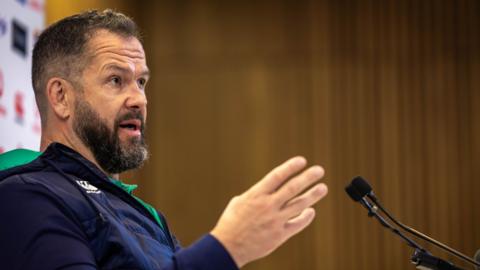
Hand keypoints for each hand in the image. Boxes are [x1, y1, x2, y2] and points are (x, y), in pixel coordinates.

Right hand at [210, 156, 327, 267]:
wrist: (228, 247)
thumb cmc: (231, 223)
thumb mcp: (238, 202)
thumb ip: (255, 194)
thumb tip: (267, 189)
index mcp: (256, 195)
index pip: (277, 176)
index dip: (290, 167)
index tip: (302, 161)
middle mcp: (267, 206)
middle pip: (292, 188)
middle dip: (307, 178)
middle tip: (319, 170)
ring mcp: (275, 221)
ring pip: (299, 205)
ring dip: (313, 195)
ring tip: (323, 188)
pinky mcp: (279, 235)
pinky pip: (297, 224)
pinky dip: (306, 217)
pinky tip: (311, 211)